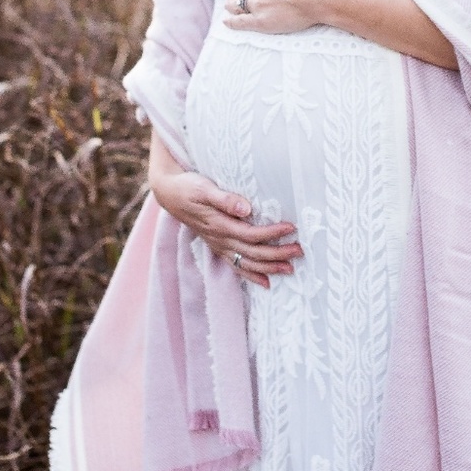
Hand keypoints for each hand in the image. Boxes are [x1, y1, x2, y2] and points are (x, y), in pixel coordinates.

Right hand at [151, 170, 303, 288]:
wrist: (169, 194)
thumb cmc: (188, 187)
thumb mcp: (204, 188)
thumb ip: (225, 199)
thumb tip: (246, 208)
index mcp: (220, 225)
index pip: (251, 234)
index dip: (272, 233)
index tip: (291, 228)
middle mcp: (220, 240)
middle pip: (254, 253)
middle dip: (278, 254)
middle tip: (300, 250)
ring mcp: (219, 246)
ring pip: (247, 263)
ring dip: (270, 268)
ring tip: (290, 269)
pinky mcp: (218, 247)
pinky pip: (236, 266)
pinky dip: (252, 276)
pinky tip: (267, 283)